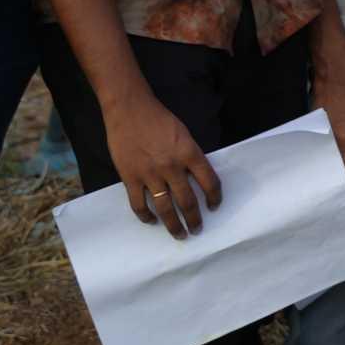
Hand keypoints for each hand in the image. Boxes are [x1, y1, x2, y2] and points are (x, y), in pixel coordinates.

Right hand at [108, 88, 220, 236]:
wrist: (130, 110)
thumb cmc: (159, 119)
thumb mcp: (184, 134)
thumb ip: (191, 156)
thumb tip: (197, 179)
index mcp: (189, 153)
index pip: (209, 182)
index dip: (215, 197)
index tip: (214, 206)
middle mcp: (171, 167)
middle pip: (187, 201)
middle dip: (194, 219)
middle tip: (197, 229)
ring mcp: (149, 174)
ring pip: (165, 208)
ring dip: (174, 225)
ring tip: (180, 234)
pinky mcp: (130, 177)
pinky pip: (139, 204)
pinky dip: (146, 216)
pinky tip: (152, 221)